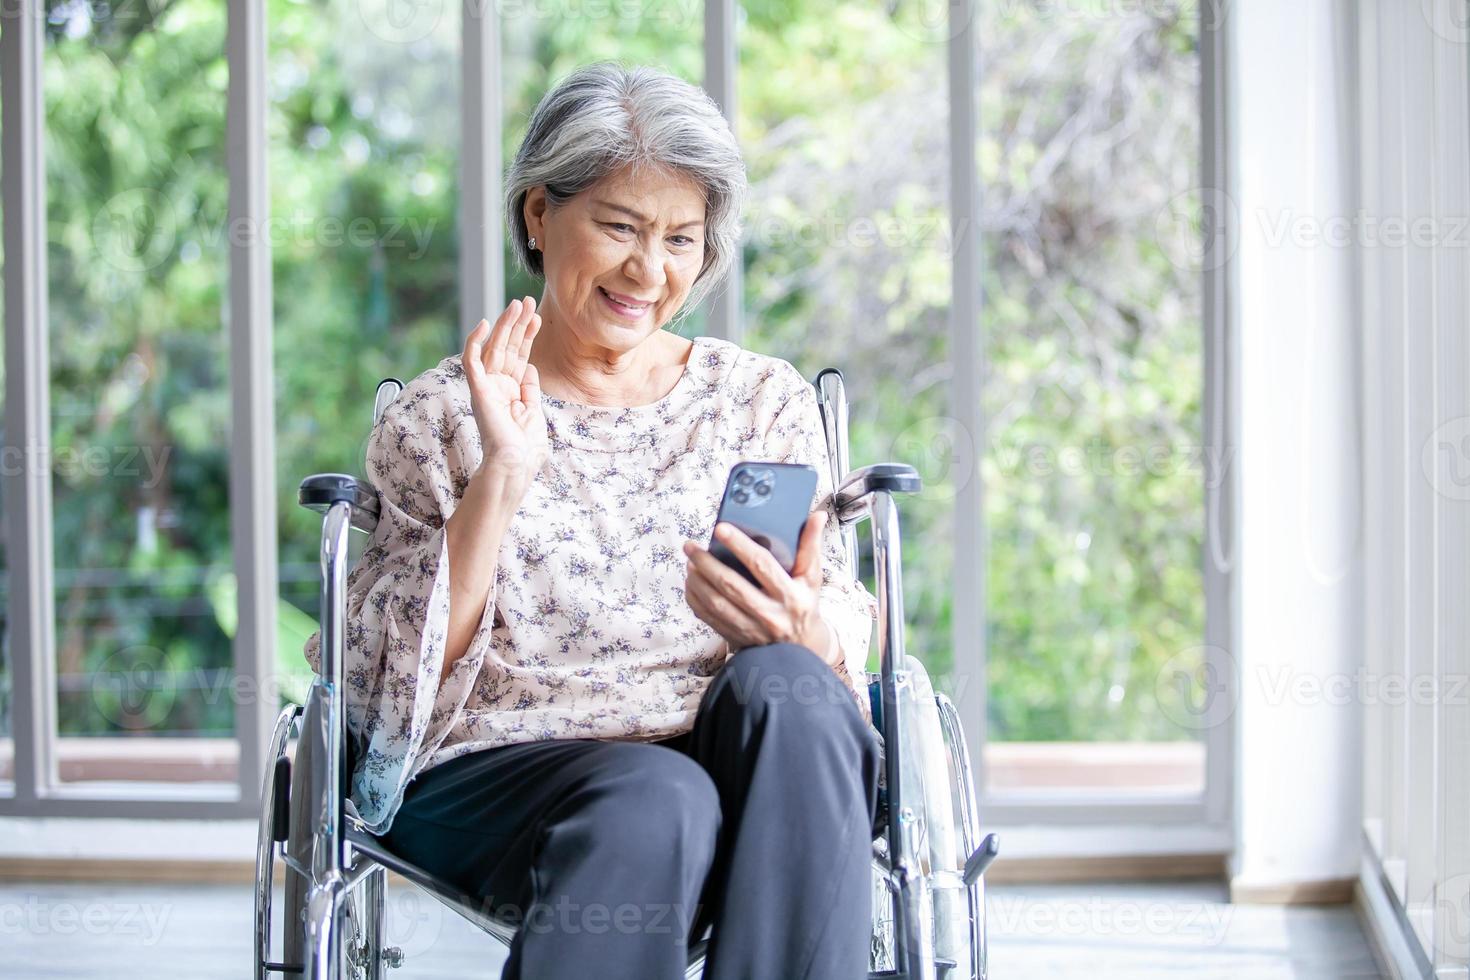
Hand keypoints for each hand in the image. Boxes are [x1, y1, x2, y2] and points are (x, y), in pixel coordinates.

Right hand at [462, 297, 548, 496]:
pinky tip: (485, 323)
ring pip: (494, 348)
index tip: (537, 316)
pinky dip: (475, 342)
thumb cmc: (525, 448)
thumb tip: (529, 367)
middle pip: (507, 347)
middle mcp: (497, 386)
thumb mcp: (534, 413)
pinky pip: (472, 361)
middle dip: (517, 324)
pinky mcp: (478, 390)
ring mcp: (487, 387)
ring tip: (517, 304)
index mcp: (511, 391)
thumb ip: (530, 389)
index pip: (519, 356)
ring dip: (505, 325)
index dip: (527, 336)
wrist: (515, 465)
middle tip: (526, 301)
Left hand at [682, 509, 836, 664]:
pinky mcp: (737, 637)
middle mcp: (770, 614)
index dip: (740, 545)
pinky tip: (691, 583)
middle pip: (731, 585)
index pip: (762, 565)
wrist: (801, 649)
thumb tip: (818, 516)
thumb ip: (812, 546)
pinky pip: (709, 618)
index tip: (720, 528)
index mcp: (790, 595)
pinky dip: (696, 599)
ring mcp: (752, 629)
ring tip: (689, 562)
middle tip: (691, 546)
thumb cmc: (804, 605)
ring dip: (697, 581)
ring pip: (716, 603)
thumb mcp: (812, 578)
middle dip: (707, 563)